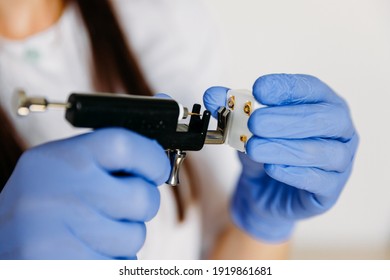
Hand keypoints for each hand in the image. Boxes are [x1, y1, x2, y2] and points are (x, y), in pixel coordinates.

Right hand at [0, 128, 169, 258]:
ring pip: (134, 236)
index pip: (122, 145)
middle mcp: (56, 194)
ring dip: (123, 238)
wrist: (0, 244)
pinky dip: (113, 261)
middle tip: (118, 208)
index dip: (151, 159)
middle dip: (141, 205)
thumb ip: (103, 163)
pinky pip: (121, 264)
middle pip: (141, 196)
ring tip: (90, 234)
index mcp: (57, 161)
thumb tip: (156, 163)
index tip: (158, 170)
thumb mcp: (61, 170)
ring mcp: (57, 237)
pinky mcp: (65, 269)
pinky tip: (86, 252)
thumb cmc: (40, 206)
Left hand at [203, 74, 358, 241]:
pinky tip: (271, 168)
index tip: (259, 89)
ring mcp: (340, 161)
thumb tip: (211, 95)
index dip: (287, 88)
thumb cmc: (264, 151)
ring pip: (321, 151)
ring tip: (254, 147)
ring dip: (284, 148)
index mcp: (323, 104)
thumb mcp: (245, 127)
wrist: (265, 191)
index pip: (311, 89)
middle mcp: (339, 130)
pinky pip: (319, 181)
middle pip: (322, 119)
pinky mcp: (331, 190)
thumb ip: (230, 109)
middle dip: (286, 119)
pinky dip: (294, 173)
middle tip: (254, 122)